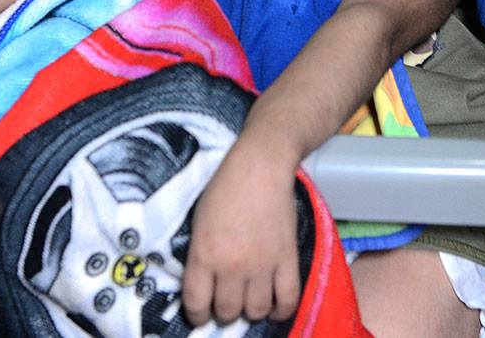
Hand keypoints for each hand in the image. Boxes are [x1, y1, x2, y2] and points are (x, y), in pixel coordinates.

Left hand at [182, 139, 300, 325]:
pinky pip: (288, 299)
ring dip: (251, 311)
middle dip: (224, 312)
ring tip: (249, 301)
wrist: (260, 167)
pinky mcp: (288, 259)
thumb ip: (199, 256)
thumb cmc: (224, 188)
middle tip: (227, 301)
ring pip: (256, 310)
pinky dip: (282, 311)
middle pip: (227, 311)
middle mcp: (232, 266)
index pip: (196, 304)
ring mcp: (262, 264)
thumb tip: (204, 284)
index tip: (201, 314)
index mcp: (204, 254)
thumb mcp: (198, 222)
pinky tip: (274, 309)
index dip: (197, 315)